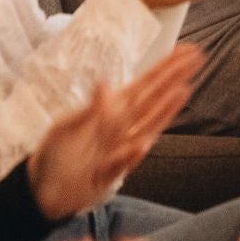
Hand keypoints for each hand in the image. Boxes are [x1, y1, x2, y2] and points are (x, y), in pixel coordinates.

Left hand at [26, 46, 201, 220]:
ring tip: (182, 91)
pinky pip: (120, 164)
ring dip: (164, 112)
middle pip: (153, 99)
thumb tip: (104, 83)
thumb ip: (88, 109)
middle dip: (174, 78)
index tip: (187, 50)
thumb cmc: (56, 153)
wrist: (42, 189)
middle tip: (197, 59)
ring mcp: (119, 150)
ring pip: (146, 128)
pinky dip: (129, 157)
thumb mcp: (66, 126)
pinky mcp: (108, 174)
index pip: (145, 84)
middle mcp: (123, 128)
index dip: (166, 67)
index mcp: (113, 110)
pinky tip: (140, 146)